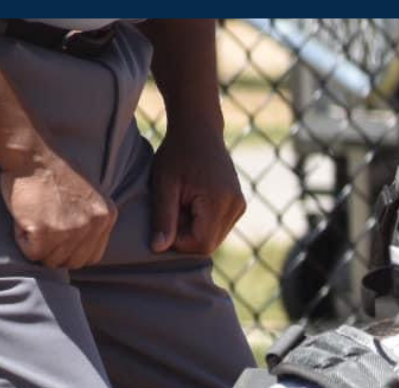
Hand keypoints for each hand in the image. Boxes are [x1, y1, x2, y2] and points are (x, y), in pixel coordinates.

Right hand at [0, 150, 117, 268]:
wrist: (32, 153)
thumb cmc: (53, 171)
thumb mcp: (88, 195)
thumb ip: (91, 220)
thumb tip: (81, 248)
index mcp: (106, 216)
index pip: (92, 257)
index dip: (71, 252)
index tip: (57, 238)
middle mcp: (93, 225)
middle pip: (72, 262)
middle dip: (54, 251)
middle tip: (41, 227)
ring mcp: (71, 230)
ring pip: (51, 261)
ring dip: (37, 245)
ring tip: (33, 218)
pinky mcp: (46, 232)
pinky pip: (32, 254)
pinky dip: (22, 240)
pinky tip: (24, 218)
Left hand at [149, 122, 245, 254]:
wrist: (199, 128)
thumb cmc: (177, 152)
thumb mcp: (164, 184)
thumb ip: (163, 218)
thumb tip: (158, 249)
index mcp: (219, 201)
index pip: (200, 244)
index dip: (178, 241)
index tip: (164, 219)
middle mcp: (235, 206)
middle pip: (208, 244)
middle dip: (186, 236)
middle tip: (172, 209)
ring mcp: (240, 206)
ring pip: (214, 238)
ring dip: (194, 230)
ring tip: (182, 203)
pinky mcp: (238, 205)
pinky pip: (219, 228)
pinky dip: (202, 223)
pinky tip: (192, 203)